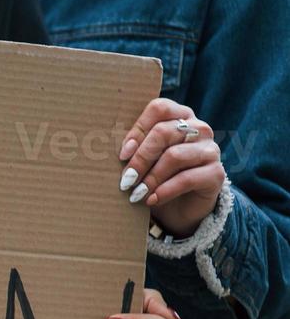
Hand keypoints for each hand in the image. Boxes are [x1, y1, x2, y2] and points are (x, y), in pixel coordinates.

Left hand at [119, 98, 226, 238]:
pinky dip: (164, 191)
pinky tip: (151, 200)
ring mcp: (210, 149)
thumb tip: (101, 147)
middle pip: (164, 132)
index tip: (122, 154)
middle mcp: (199, 128)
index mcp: (180, 116)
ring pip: (175, 156)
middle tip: (125, 180)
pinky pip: (187, 178)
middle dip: (140, 158)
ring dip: (150, 178)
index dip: (137, 130)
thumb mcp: (142, 160)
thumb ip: (132, 148)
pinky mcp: (216, 173)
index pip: (159, 108)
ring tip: (135, 194)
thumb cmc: (155, 177)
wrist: (180, 209)